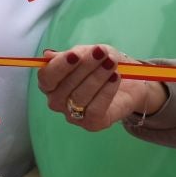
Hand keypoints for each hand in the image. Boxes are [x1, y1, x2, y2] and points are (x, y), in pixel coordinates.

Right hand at [37, 44, 164, 132]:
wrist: (129, 82)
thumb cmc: (103, 64)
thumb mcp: (90, 52)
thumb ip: (72, 54)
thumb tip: (48, 56)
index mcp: (51, 83)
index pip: (46, 77)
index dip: (59, 66)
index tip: (76, 54)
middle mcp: (58, 101)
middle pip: (64, 87)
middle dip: (84, 67)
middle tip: (101, 53)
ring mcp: (73, 115)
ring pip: (80, 97)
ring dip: (97, 77)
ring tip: (111, 63)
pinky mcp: (91, 124)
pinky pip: (95, 109)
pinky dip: (106, 91)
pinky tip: (115, 78)